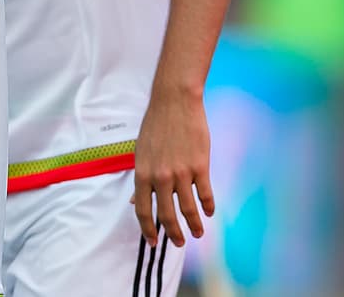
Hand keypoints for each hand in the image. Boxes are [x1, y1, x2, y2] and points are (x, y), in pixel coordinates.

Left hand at [131, 90, 215, 247]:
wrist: (174, 101)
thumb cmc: (155, 126)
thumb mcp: (141, 152)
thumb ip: (142, 178)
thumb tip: (134, 202)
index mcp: (142, 173)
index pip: (143, 210)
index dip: (148, 229)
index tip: (154, 242)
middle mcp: (160, 176)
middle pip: (166, 215)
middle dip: (173, 233)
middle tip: (178, 243)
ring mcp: (181, 172)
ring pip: (188, 209)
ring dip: (193, 225)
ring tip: (197, 233)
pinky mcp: (200, 166)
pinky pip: (205, 194)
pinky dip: (208, 206)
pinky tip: (209, 212)